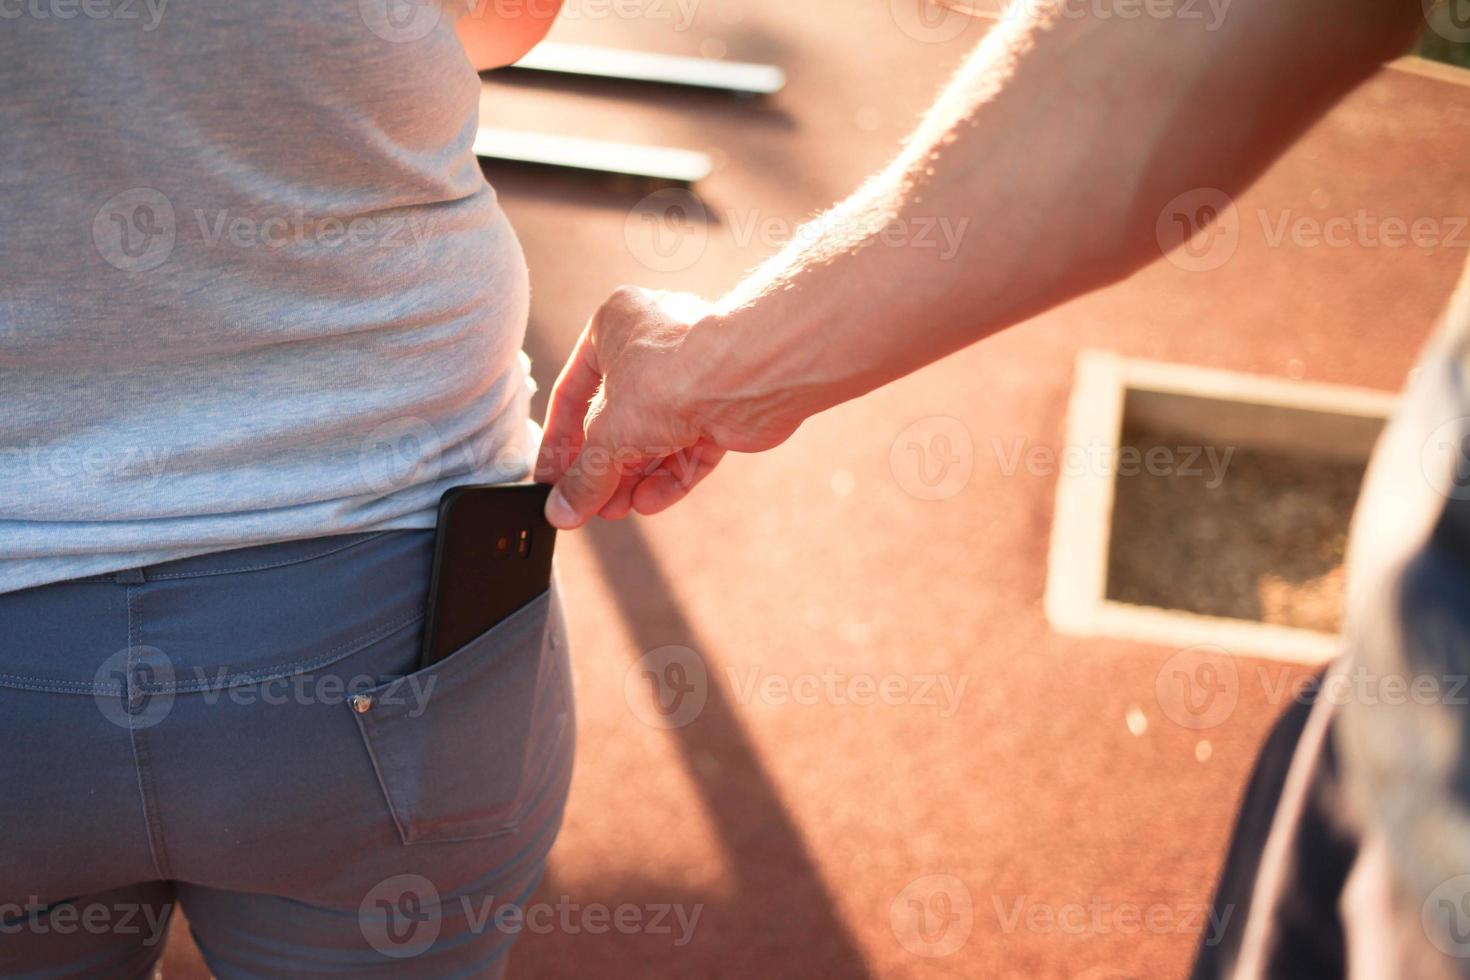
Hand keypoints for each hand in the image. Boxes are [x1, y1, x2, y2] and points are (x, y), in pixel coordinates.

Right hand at [534, 286, 792, 528]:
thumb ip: (583, 475)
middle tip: (586, 505)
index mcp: (615, 326)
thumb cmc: (671, 377)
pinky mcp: (722, 407)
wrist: (750, 376)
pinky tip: (648, 502)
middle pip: (617, 419)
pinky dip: (668, 476)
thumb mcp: (609, 434)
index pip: (573, 391)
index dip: (559, 440)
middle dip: (602, 468)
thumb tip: (562, 511)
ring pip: (654, 437)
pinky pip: (688, 448)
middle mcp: (654, 345)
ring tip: (613, 511)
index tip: (550, 479)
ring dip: (632, 477)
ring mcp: (692, 377)